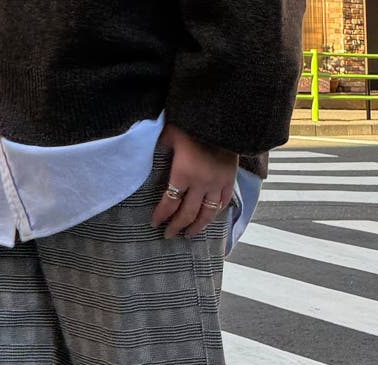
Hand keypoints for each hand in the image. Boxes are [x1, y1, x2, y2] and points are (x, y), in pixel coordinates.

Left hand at [151, 123, 238, 238]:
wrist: (224, 116)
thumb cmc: (193, 123)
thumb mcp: (170, 134)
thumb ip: (161, 148)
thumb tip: (147, 155)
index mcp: (183, 174)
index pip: (169, 203)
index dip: (161, 216)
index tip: (155, 223)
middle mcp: (201, 184)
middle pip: (187, 214)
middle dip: (176, 227)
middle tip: (168, 235)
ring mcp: (217, 183)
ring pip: (207, 214)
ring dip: (196, 227)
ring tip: (189, 234)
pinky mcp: (230, 179)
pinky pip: (223, 202)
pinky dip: (215, 212)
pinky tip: (209, 217)